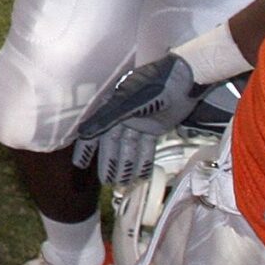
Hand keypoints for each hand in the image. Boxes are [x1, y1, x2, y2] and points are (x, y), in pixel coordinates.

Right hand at [72, 54, 208, 185]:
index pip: (95, 131)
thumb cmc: (153, 85)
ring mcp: (138, 123)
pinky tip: (142, 176)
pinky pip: (146, 148)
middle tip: (107, 182)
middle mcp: (121, 116)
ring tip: (124, 184)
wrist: (184, 80)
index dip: (86, 148)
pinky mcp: (155, 128)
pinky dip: (144, 161)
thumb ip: (106, 119)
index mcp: (111, 107)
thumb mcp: (127, 103)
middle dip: (110, 163)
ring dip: (127, 166)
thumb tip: (83, 134)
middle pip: (112, 144)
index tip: (80, 164)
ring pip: (129, 149)